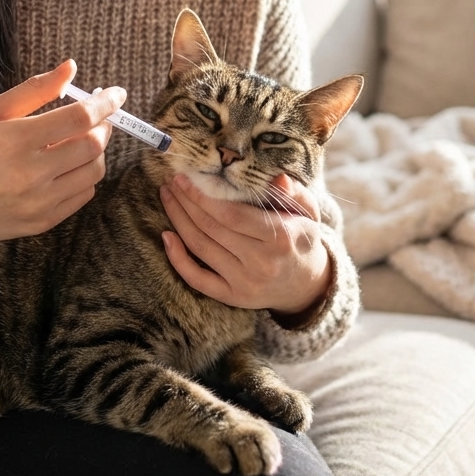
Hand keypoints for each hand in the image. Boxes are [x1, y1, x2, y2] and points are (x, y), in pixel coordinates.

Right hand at [0, 60, 124, 251]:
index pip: (79, 117)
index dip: (105, 102)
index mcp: (16, 139)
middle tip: (99, 117)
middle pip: (92, 145)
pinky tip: (68, 166)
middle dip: (104, 126)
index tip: (116, 93)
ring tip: (80, 141)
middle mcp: (30, 174)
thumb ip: (34, 90)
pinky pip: (82, 196)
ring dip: (96, 152)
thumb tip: (71, 67)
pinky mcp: (41, 223)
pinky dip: (85, 177)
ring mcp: (37, 203)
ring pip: (93, 172)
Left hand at [159, 173, 330, 317]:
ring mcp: (245, 283)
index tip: (185, 178)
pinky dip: (178, 258)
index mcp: (280, 238)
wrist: (306, 284)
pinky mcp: (232, 297)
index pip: (232, 215)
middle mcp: (261, 263)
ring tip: (168, 197)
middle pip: (211, 228)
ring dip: (178, 220)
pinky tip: (167, 236)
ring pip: (200, 248)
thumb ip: (294, 192)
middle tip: (171, 182)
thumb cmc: (301, 239)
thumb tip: (276, 179)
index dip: (203, 196)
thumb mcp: (308, 212)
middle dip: (186, 202)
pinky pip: (197, 279)